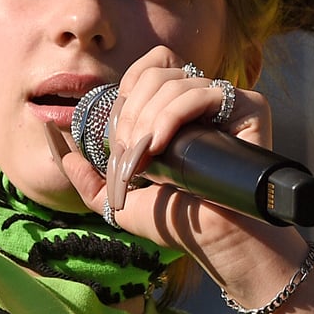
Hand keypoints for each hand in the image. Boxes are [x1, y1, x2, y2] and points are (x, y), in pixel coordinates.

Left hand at [57, 46, 310, 298]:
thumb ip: (91, 180)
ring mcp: (226, 102)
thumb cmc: (178, 222)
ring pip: (175, 83)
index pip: (145, 72)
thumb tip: (65, 156)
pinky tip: (163, 145)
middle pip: (155, 75)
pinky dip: (174, 115)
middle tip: (129, 156)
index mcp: (174, 111)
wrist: (217, 241)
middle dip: (131, 116)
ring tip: (146, 160)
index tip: (117, 139)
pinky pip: (205, 92)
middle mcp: (201, 101)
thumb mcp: (122, 202)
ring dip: (148, 121)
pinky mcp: (249, 107)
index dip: (125, 97)